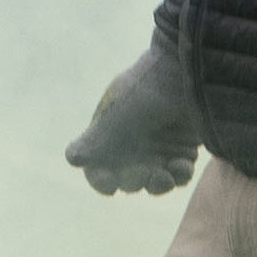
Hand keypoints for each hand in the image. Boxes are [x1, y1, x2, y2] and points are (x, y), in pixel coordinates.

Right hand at [63, 45, 201, 195]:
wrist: (184, 70)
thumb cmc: (145, 89)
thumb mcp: (116, 115)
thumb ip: (95, 141)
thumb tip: (71, 159)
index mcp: (110, 136)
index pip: (99, 169)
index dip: (101, 181)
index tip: (110, 186)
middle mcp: (133, 145)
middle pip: (128, 179)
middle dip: (133, 181)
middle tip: (142, 174)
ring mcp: (160, 148)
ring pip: (155, 181)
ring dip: (158, 185)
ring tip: (164, 177)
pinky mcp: (184, 148)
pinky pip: (180, 174)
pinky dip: (180, 174)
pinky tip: (181, 163)